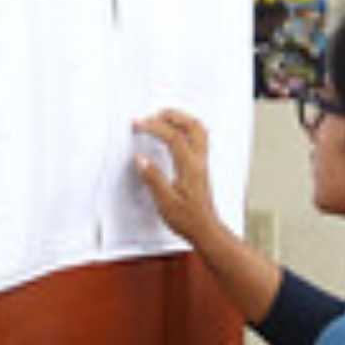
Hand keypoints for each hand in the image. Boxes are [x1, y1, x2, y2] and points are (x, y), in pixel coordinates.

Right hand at [132, 109, 220, 245]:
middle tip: (152, 115)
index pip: (174, 137)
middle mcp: (199, 161)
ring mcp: (203, 162)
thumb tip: (140, 159)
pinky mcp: (201, 166)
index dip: (154, 126)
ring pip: (198, 129)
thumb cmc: (188, 219)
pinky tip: (174, 134)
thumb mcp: (165, 202)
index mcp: (190, 167)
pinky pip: (198, 138)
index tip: (138, 124)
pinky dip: (185, 128)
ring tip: (162, 119)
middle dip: (171, 115)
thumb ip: (153, 178)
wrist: (205, 229)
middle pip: (192, 125)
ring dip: (181, 119)